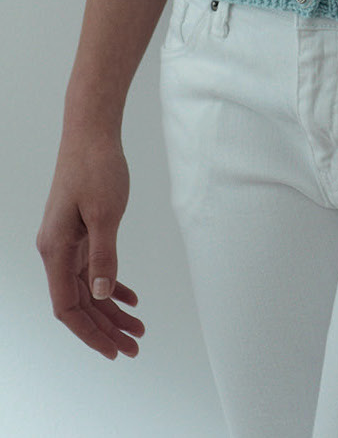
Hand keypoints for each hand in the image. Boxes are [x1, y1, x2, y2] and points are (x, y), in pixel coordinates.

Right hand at [36, 127, 144, 359]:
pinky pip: (92, 269)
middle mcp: (55, 250)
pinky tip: (130, 296)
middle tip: (135, 345)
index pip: (68, 308)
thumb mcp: (106, 213)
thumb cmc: (96, 167)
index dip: (90, 333)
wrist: (91, 133)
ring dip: (111, 309)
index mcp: (55, 250)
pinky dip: (111, 284)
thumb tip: (105, 295)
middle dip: (105, 327)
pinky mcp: (78, 231)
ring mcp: (66, 241)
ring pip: (88, 288)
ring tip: (138, 327)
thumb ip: (105, 256)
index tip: (113, 350)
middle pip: (79, 303)